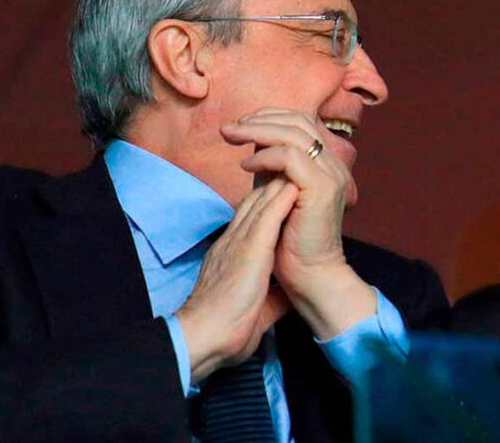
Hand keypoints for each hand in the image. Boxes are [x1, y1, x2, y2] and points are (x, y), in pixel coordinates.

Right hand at [177, 178, 296, 382]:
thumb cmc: (226, 330)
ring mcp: (238, 242)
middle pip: (256, 200)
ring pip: (261, 201)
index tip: (287, 183)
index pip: (253, 216)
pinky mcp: (248, 250)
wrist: (203, 340)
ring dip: (280, 180)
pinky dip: (281, 199)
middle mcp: (234, 240)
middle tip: (292, 159)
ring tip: (296, 161)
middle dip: (275, 178)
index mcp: (233, 252)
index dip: (269, 197)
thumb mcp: (254, 307)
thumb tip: (285, 296)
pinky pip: (267, 217)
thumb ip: (269, 295)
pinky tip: (294, 183)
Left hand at [221, 108, 376, 339]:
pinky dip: (264, 156)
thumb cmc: (290, 242)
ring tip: (233, 139)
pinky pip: (290, 158)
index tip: (239, 126)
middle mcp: (334, 166)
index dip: (269, 117)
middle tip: (229, 129)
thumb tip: (252, 139)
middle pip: (299, 120)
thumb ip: (270, 166)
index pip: (301, 122)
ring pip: (294, 133)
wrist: (308, 276)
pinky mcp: (321, 189)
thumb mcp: (276, 194)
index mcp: (327, 164)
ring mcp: (331, 176)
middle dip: (259, 119)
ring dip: (257, 131)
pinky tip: (245, 165)